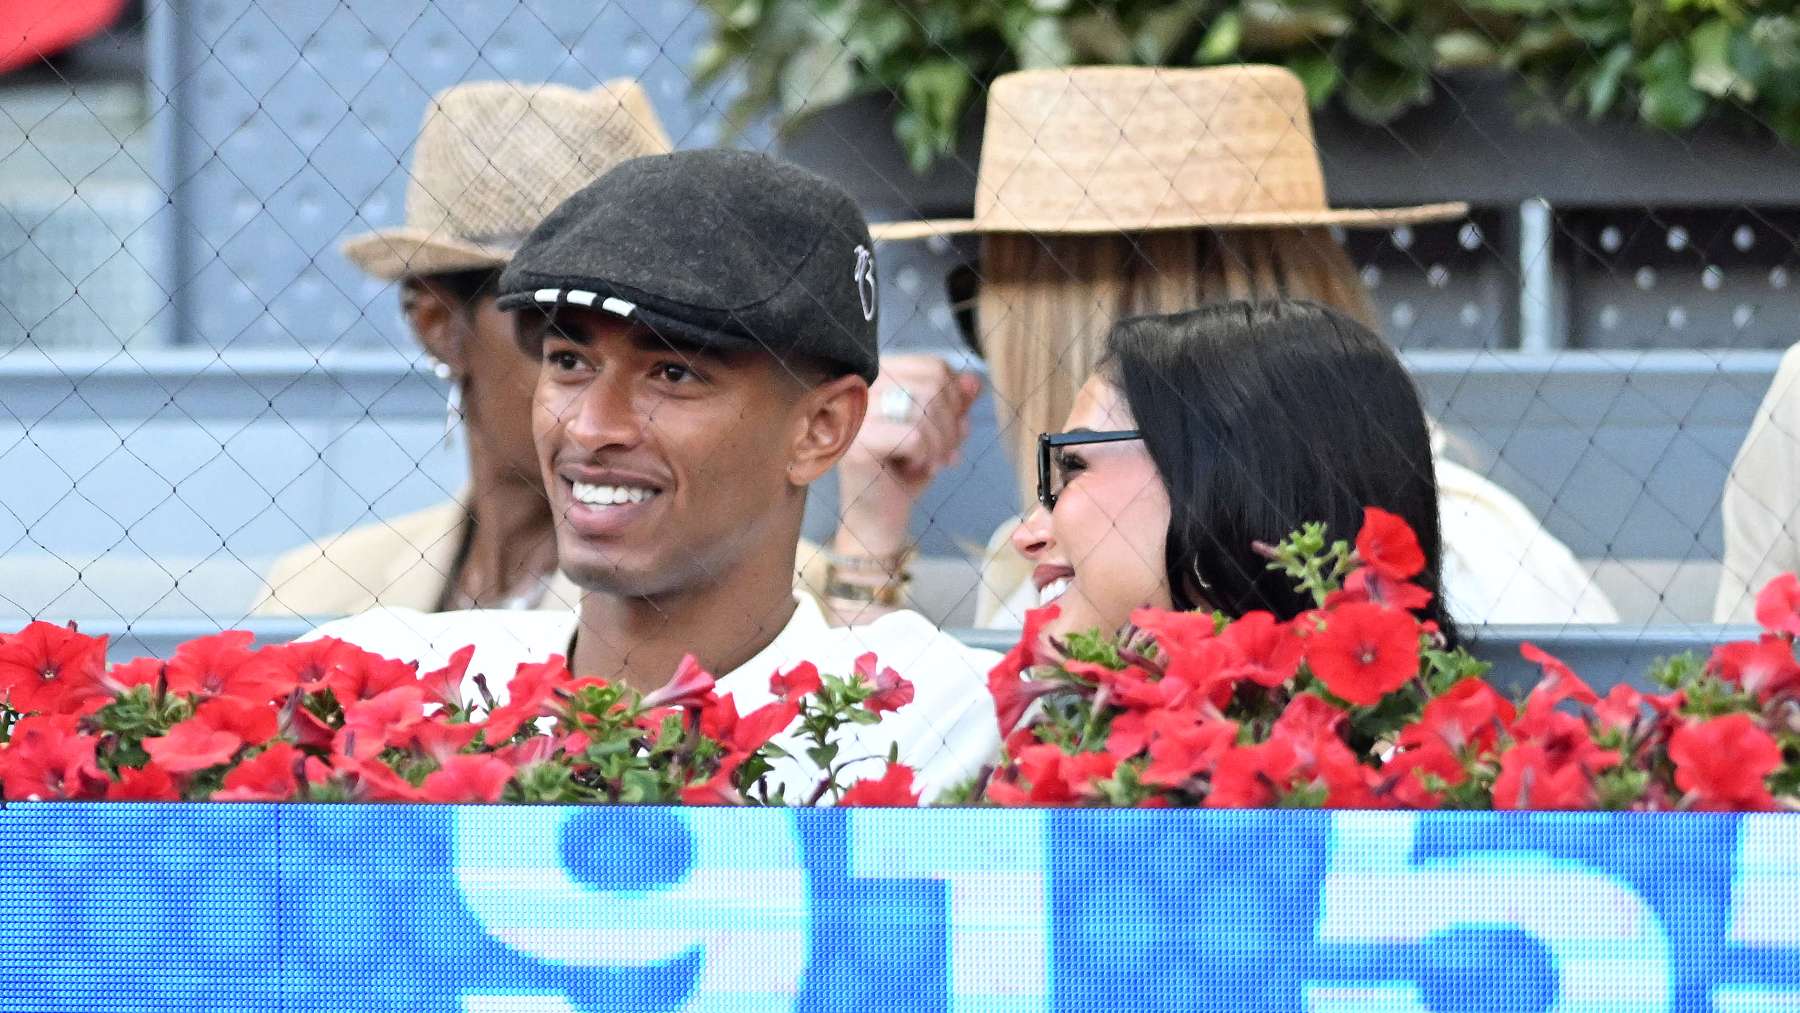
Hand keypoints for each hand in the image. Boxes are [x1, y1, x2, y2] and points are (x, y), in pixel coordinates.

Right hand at [834, 354, 981, 558]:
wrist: (878, 515)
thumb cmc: (904, 469)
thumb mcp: (938, 430)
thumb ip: (954, 402)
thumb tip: (973, 381)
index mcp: (879, 376)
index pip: (933, 366)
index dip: (956, 397)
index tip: (954, 426)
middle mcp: (862, 388)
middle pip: (932, 384)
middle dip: (951, 424)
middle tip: (947, 453)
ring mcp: (856, 412)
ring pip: (925, 408)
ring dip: (941, 443)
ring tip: (933, 462)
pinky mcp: (857, 441)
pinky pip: (914, 436)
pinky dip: (924, 455)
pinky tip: (913, 468)